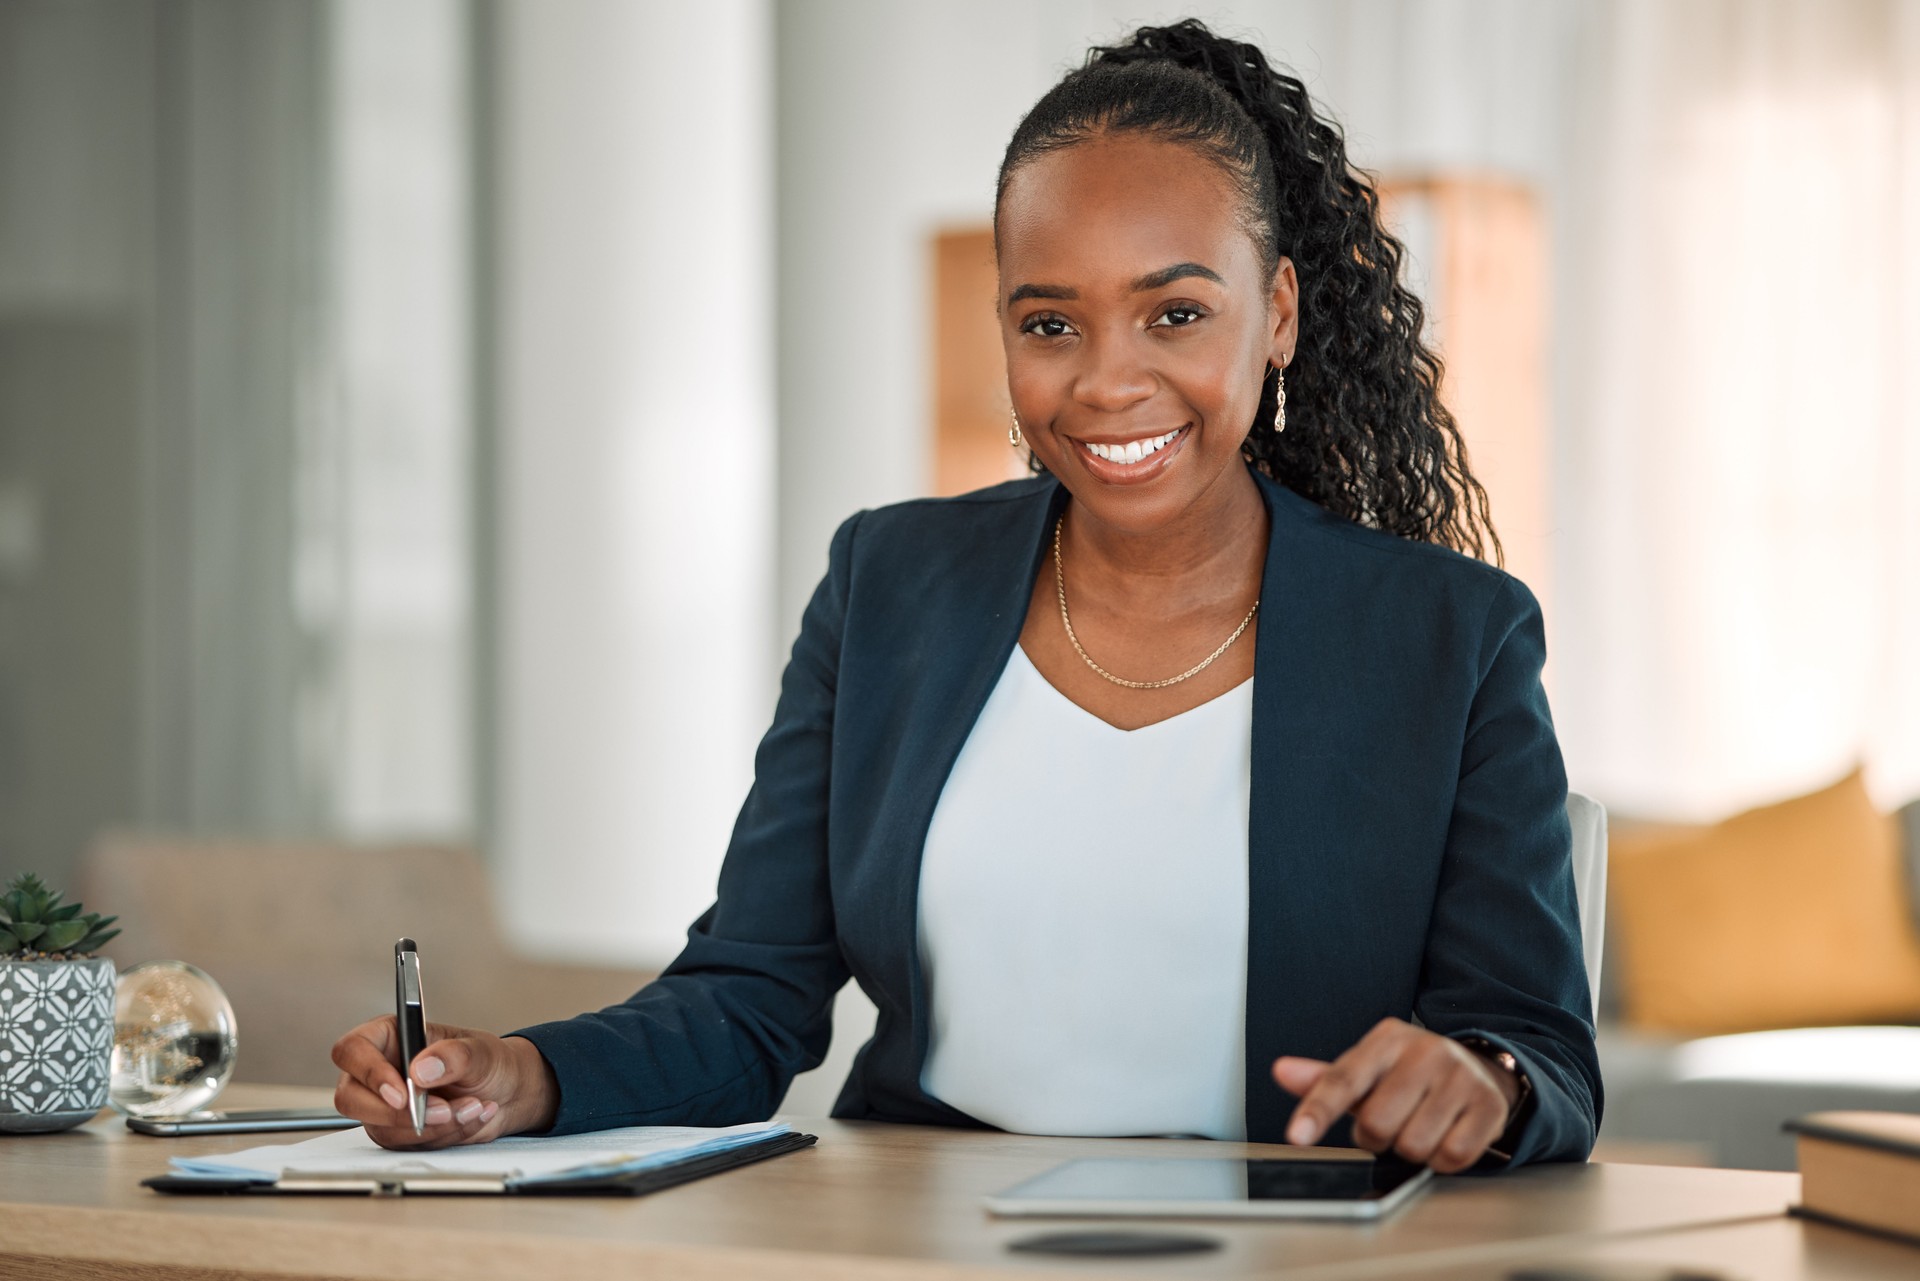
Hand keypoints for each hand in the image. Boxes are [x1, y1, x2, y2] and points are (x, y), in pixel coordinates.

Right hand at [330, 1015, 559, 1149]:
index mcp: (390, 1037)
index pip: (352, 1050)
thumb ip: (454, 1055)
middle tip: (441, 1111)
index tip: (402, 1092)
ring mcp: (384, 1105)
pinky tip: (469, 1117)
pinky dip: (442, 1136)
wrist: (507, 1092)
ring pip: (382, 1128)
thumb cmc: (488, 1061)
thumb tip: (422, 1068)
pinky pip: (406, 1145)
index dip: (369, 1072)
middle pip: (352, 1098)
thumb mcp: (481, 1051)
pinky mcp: (398, 1132)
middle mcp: (379, 1072)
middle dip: (398, 1113)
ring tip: (471, 1107)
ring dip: (430, 1127)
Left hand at [1272, 1018, 1520, 1173]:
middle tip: (1390, 1122)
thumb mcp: (1368, 1069)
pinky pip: (1451, 1157)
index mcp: (1387, 1040)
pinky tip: (1445, 1135)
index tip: (1297, 1135)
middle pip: (1377, 1123)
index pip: (1343, 1080)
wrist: (1479, 1069)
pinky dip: (1442, 1159)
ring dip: (1411, 1148)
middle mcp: (1426, 1052)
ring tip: (1419, 1124)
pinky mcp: (1488, 1106)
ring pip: (1414, 1145)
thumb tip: (1282, 1072)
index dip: (1317, 1110)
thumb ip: (1325, 1078)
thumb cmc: (1411, 1073)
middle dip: (1376, 1136)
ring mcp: (1460, 1078)